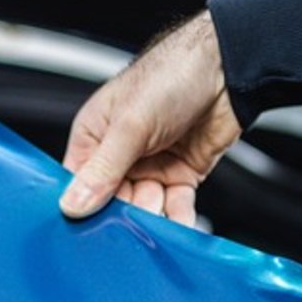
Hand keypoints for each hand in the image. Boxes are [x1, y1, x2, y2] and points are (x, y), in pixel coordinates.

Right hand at [59, 11, 241, 225]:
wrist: (228, 69)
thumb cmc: (173, 75)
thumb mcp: (130, 126)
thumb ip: (103, 170)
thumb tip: (72, 204)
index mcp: (94, 135)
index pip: (78, 183)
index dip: (82, 207)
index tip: (88, 230)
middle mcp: (119, 153)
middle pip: (112, 202)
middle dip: (122, 217)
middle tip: (128, 232)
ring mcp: (151, 165)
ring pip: (144, 208)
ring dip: (151, 220)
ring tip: (155, 228)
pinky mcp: (180, 174)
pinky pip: (173, 206)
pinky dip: (177, 219)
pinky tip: (178, 228)